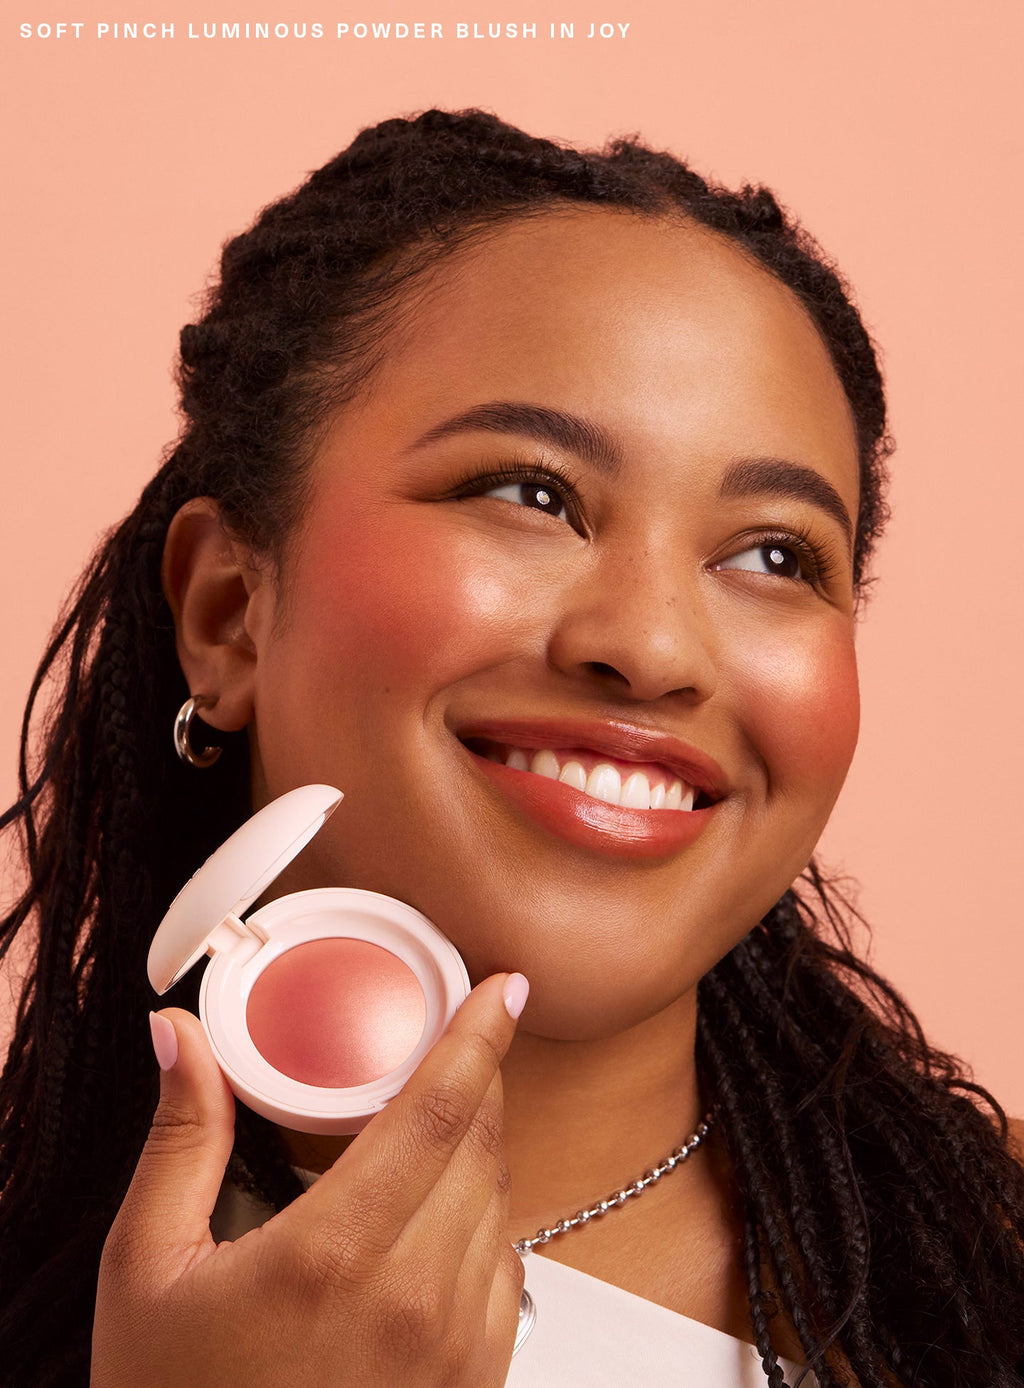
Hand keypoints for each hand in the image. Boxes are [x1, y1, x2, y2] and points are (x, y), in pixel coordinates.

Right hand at [92, 972, 528, 1386]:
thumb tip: (177, 1036)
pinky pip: (506, 1269)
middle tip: (450, 1040)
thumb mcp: (149, 1269)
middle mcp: (413, 1301)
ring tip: (424, 1133)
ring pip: (498, 1203)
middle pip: (480, 1145)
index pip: (440, 1111)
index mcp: (334, 1256)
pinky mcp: (476, 1382)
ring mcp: (455, 1348)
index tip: (504, 987)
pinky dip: (480, 1221)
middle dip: (475, 1078)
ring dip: (474, 1150)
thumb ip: (182, 1138)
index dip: (480, 1034)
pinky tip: (429, 1218)